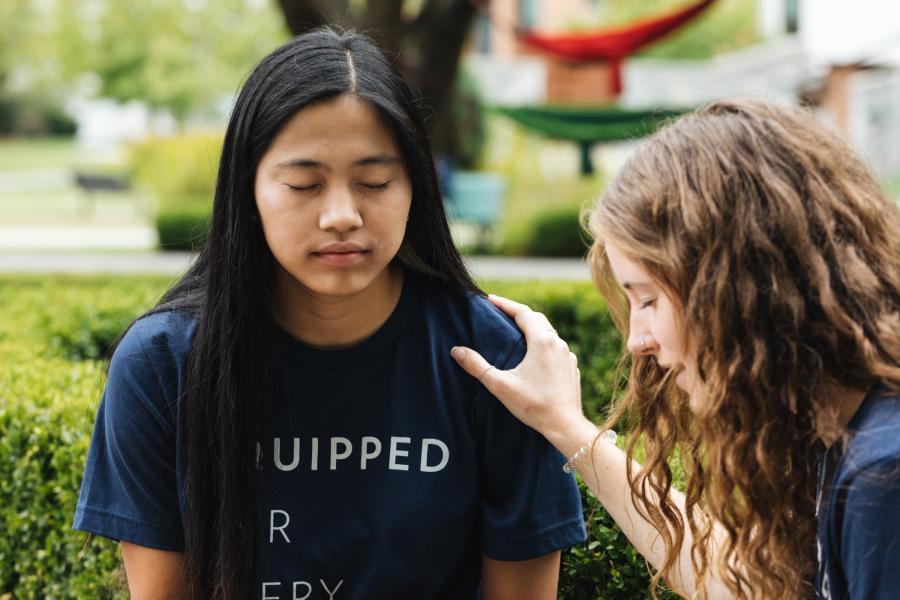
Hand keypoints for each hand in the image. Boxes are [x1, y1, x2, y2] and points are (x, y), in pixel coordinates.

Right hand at [451, 294, 589, 443]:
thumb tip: (457, 351)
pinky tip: (537, 356)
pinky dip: (545, 345)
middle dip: (519, 313)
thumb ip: (477, 366)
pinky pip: (557, 349)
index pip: (522, 312)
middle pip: (538, 319)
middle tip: (502, 312)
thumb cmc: (534, 405)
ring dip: (534, 329)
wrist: (565, 425)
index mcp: (542, 342)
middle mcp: (558, 344)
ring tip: (518, 332)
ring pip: (549, 334)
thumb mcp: (500, 385)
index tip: (490, 299)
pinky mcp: (572, 368)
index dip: (505, 304)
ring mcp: (568, 356)